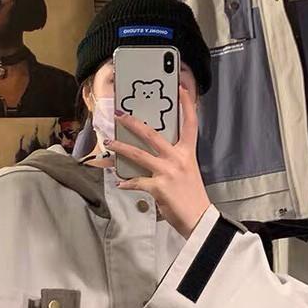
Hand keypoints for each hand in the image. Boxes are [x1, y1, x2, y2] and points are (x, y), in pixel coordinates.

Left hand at [108, 84, 210, 238]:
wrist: (198, 218)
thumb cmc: (192, 196)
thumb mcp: (187, 171)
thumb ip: (173, 160)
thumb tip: (153, 155)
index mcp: (188, 153)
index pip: (190, 123)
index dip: (186, 105)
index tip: (181, 88)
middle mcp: (178, 158)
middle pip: (152, 135)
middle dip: (133, 123)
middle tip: (120, 115)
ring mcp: (167, 171)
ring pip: (138, 154)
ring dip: (121, 149)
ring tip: (109, 143)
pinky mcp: (158, 187)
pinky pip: (137, 181)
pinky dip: (127, 183)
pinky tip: (120, 183)